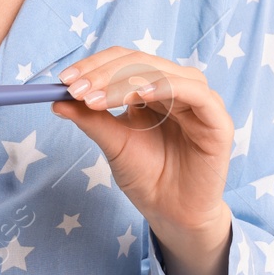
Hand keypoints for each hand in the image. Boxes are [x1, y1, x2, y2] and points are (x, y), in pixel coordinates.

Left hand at [51, 47, 234, 242]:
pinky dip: (165, 86)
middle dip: (103, 74)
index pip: (123, 60)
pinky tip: (139, 96)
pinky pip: (193, 91)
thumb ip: (91, 118)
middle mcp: (176, 87)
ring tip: (96, 99)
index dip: (94, 65)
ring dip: (124, 80)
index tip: (64, 81)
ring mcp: (198, 100)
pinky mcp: (217, 119)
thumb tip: (57, 100)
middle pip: (139, 61)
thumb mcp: (113, 143)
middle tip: (76, 89)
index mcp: (152, 88)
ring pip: (161, 71)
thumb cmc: (146, 176)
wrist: (171, 213)